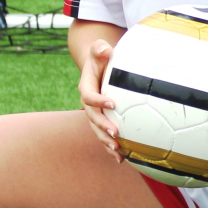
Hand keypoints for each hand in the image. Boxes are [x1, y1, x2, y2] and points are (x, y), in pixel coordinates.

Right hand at [78, 40, 122, 162]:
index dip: (98, 101)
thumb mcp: (99, 49)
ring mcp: (94, 113)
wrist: (98, 66)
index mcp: (86, 86)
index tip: (112, 104)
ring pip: (97, 130)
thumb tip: (103, 49)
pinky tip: (121, 159)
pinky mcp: (102, 120)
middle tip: (115, 133)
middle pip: (92, 117)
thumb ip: (99, 49)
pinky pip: (104, 135)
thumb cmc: (101, 57)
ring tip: (117, 151)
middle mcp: (88, 103)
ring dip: (105, 141)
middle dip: (102, 126)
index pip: (89, 95)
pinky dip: (110, 147)